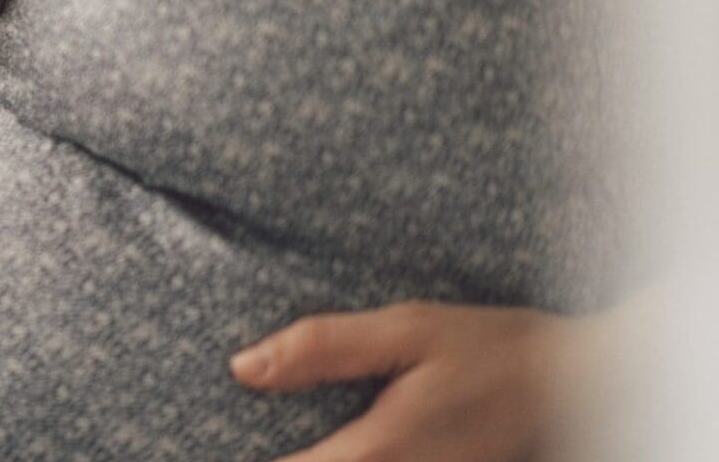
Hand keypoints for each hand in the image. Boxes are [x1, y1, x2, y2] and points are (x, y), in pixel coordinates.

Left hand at [230, 300, 573, 461]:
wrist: (585, 384)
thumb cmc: (496, 349)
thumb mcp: (408, 329)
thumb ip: (323, 349)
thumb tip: (242, 369)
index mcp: (378, 451)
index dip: (236, 460)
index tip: (193, 445)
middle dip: (268, 457)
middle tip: (214, 438)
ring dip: (307, 456)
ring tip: (263, 433)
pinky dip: (342, 454)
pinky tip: (323, 436)